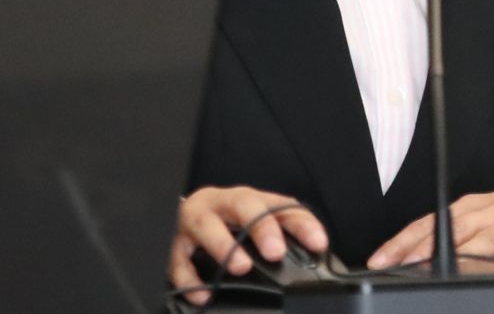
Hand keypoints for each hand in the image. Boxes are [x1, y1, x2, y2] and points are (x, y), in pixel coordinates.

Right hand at [168, 184, 328, 305]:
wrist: (184, 217)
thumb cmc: (226, 223)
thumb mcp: (253, 223)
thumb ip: (279, 236)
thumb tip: (312, 258)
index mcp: (250, 200)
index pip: (282, 205)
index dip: (302, 223)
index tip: (318, 244)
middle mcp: (224, 203)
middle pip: (244, 203)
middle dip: (261, 225)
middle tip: (276, 251)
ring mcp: (197, 219)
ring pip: (208, 225)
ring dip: (224, 245)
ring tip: (241, 266)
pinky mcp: (175, 242)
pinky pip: (179, 258)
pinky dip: (189, 277)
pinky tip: (202, 294)